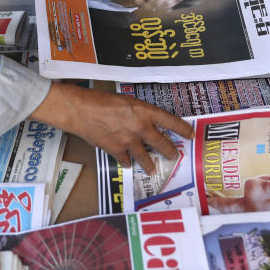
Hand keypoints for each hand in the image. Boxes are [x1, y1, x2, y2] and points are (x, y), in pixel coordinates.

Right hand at [29, 83, 193, 173]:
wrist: (80, 110)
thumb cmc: (99, 99)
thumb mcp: (125, 99)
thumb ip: (137, 110)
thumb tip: (144, 119)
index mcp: (144, 111)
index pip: (170, 121)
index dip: (182, 129)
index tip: (189, 134)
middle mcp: (140, 127)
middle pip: (162, 143)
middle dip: (169, 151)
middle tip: (173, 155)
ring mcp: (129, 141)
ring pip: (145, 158)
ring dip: (150, 164)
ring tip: (153, 169)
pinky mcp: (116, 150)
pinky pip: (126, 160)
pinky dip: (127, 162)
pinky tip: (128, 164)